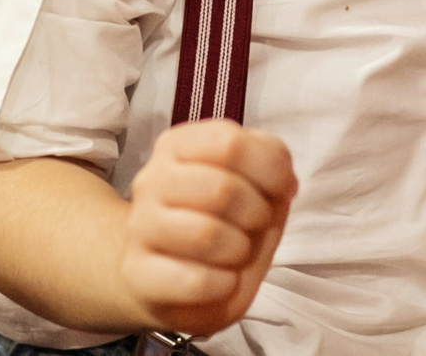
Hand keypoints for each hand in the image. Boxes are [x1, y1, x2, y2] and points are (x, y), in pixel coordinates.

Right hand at [120, 120, 297, 337]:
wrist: (168, 276)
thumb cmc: (218, 222)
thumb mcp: (251, 185)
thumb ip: (271, 167)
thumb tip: (285, 181)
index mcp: (178, 146)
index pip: (229, 141)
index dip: (268, 168)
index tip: (279, 189)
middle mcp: (153, 180)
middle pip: (221, 188)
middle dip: (257, 213)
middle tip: (256, 224)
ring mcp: (141, 227)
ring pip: (205, 234)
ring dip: (239, 249)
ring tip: (237, 252)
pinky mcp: (139, 274)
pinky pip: (195, 280)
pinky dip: (223, 284)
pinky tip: (221, 280)